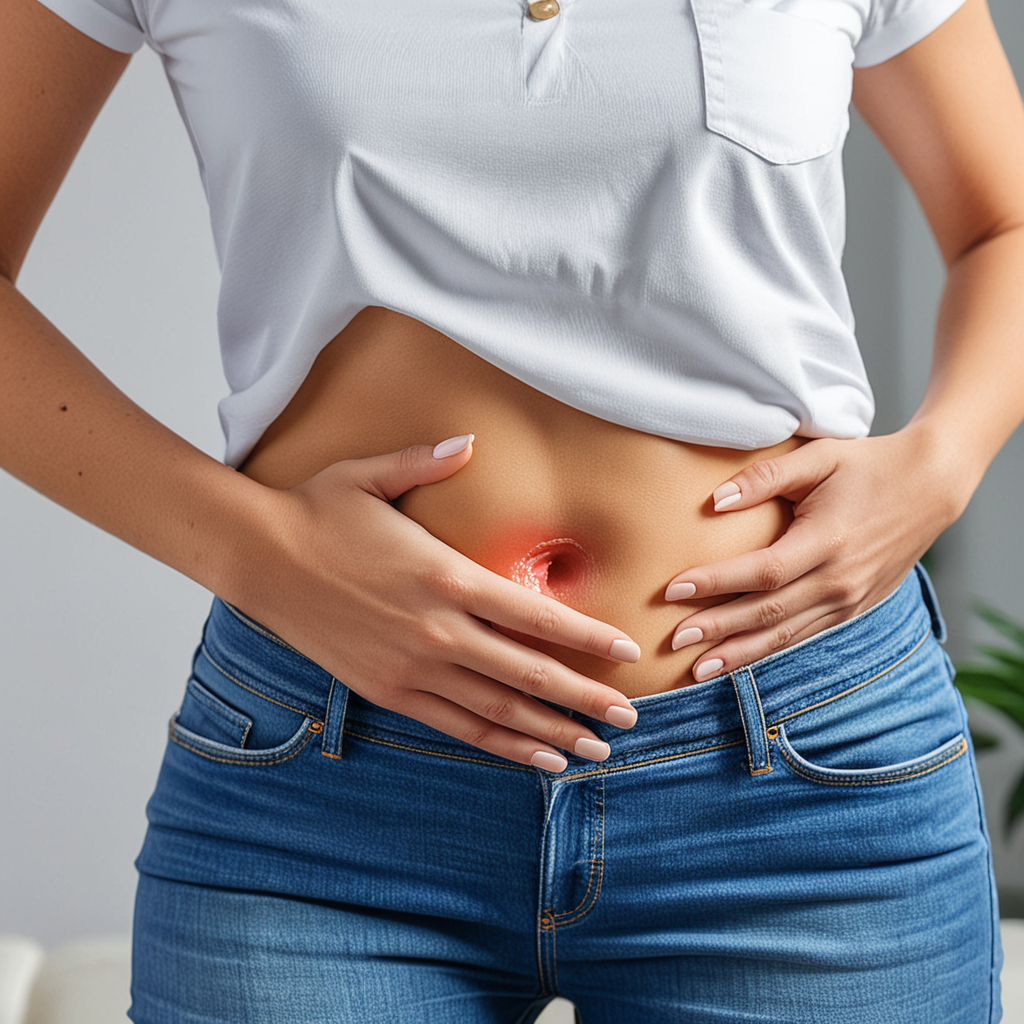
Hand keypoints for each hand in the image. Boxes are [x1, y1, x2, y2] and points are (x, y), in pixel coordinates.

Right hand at [223, 435, 641, 772]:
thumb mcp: (371, 475)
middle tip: (629, 719)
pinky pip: (457, 725)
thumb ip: (428, 464)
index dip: (587, 637)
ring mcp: (413, 666)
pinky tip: (535, 757)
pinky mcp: (389, 690)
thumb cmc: (318, 512)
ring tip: (595, 752)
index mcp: (446, 575)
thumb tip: (470, 443)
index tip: (627, 653)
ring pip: (498, 709)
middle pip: (529, 672)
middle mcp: (437, 629)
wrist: (259, 558)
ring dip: (551, 731)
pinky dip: (500, 745)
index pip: (536, 614)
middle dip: (585, 698)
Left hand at [663, 426, 964, 681]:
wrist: (930, 486)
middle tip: (673, 641)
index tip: (672, 589)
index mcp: (827, 541)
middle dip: (718, 631)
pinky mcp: (853, 609)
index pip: (761, 572)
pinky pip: (805, 637)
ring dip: (741, 655)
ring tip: (698, 669)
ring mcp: (849, 600)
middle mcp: (839, 579)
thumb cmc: (868, 465)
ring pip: (786, 636)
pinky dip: (770, 652)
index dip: (716, 583)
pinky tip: (741, 663)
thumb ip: (765, 476)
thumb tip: (715, 501)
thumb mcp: (818, 456)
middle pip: (768, 614)